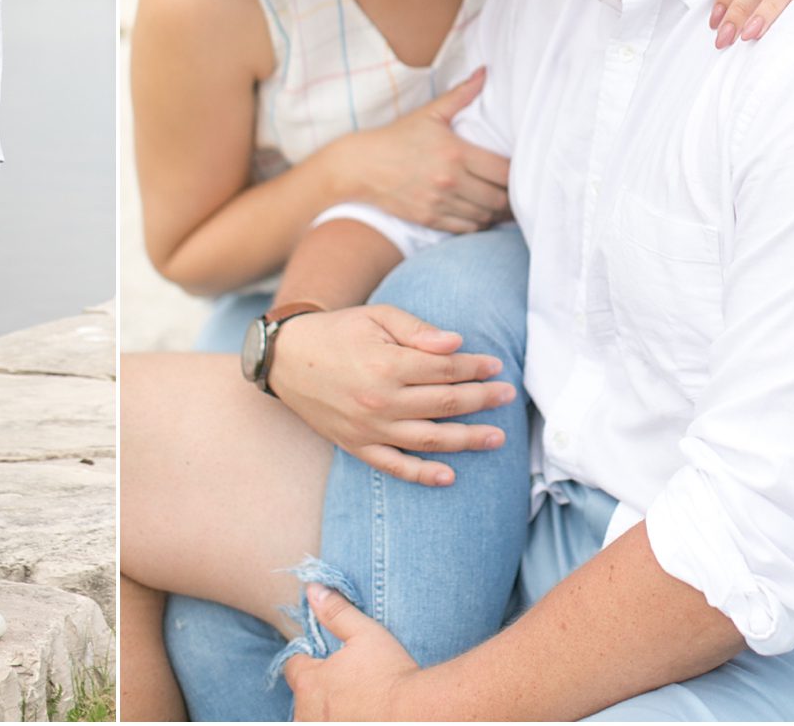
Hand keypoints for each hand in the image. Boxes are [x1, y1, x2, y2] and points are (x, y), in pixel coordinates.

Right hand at [268, 305, 513, 484]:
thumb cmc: (337, 332)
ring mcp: (369, 428)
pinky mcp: (356, 446)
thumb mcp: (376, 317)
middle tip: (508, 396)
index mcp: (387, 364)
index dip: (476, 368)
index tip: (496, 366)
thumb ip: (417, 330)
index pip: (446, 369)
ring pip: (430, 439)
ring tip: (497, 438)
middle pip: (446, 404)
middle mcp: (380, 401)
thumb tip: (457, 345)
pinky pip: (395, 467)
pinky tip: (449, 476)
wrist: (285, 359)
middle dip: (482, 399)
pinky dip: (423, 475)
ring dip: (468, 440)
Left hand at [283, 583, 426, 720]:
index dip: (309, 660)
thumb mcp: (365, 634)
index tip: (329, 661)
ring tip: (354, 702)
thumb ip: (335, 612)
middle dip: (317, 688)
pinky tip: (360, 714)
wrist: (419, 715)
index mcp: (309, 683)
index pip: (293, 666)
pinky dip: (339, 720)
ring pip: (313, 717)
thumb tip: (312, 589)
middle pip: (303, 695)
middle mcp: (308, 713)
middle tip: (347, 683)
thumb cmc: (392, 674)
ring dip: (325, 710)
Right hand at [339, 70, 509, 232]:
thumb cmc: (397, 137)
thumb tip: (485, 72)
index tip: (520, 170)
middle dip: (510, 196)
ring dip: (496, 211)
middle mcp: (450, 181)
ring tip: (499, 202)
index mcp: (456, 153)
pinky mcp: (429, 219)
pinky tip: (479, 213)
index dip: (518, 174)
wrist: (361, 166)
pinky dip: (478, 223)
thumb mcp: (430, 113)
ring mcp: (439, 203)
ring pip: (485, 216)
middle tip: (514, 190)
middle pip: (499, 198)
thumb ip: (461, 95)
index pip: (504, 172)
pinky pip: (466, 228)